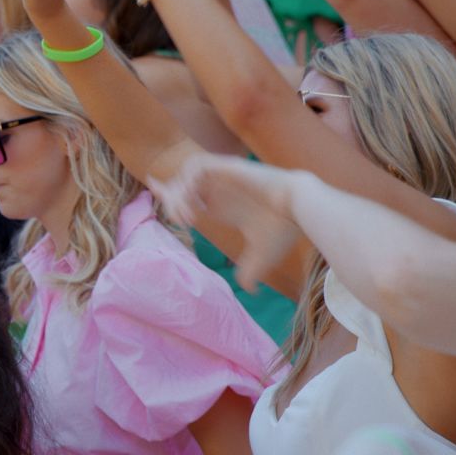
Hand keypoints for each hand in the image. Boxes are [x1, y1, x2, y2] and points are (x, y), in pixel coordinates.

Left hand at [152, 155, 302, 292]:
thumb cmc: (284, 231)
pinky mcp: (229, 167)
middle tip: (183, 222)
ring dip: (180, 192)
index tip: (153, 188)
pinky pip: (197, 166)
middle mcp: (219, 188)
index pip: (185, 190)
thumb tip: (249, 290)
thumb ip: (249, 272)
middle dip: (172, 200)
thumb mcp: (260, 257)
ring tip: (189, 217)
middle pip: (180, 183)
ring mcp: (223, 176)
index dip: (166, 190)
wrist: (302, 212)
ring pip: (186, 173)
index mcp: (221, 203)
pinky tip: (197, 205)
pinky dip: (190, 182)